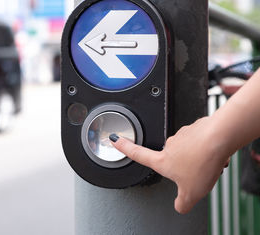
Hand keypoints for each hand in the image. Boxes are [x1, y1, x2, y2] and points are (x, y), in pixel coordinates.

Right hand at [110, 116, 230, 213]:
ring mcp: (183, 135)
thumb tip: (179, 207)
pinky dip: (209, 149)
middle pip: (173, 157)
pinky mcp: (197, 128)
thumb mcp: (191, 193)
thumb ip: (182, 203)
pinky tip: (216, 154)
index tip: (115, 140)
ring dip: (199, 158)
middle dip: (185, 166)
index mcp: (163, 160)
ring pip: (190, 150)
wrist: (220, 138)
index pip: (138, 154)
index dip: (124, 148)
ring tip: (210, 164)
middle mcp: (170, 145)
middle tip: (197, 173)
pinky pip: (201, 141)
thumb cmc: (203, 161)